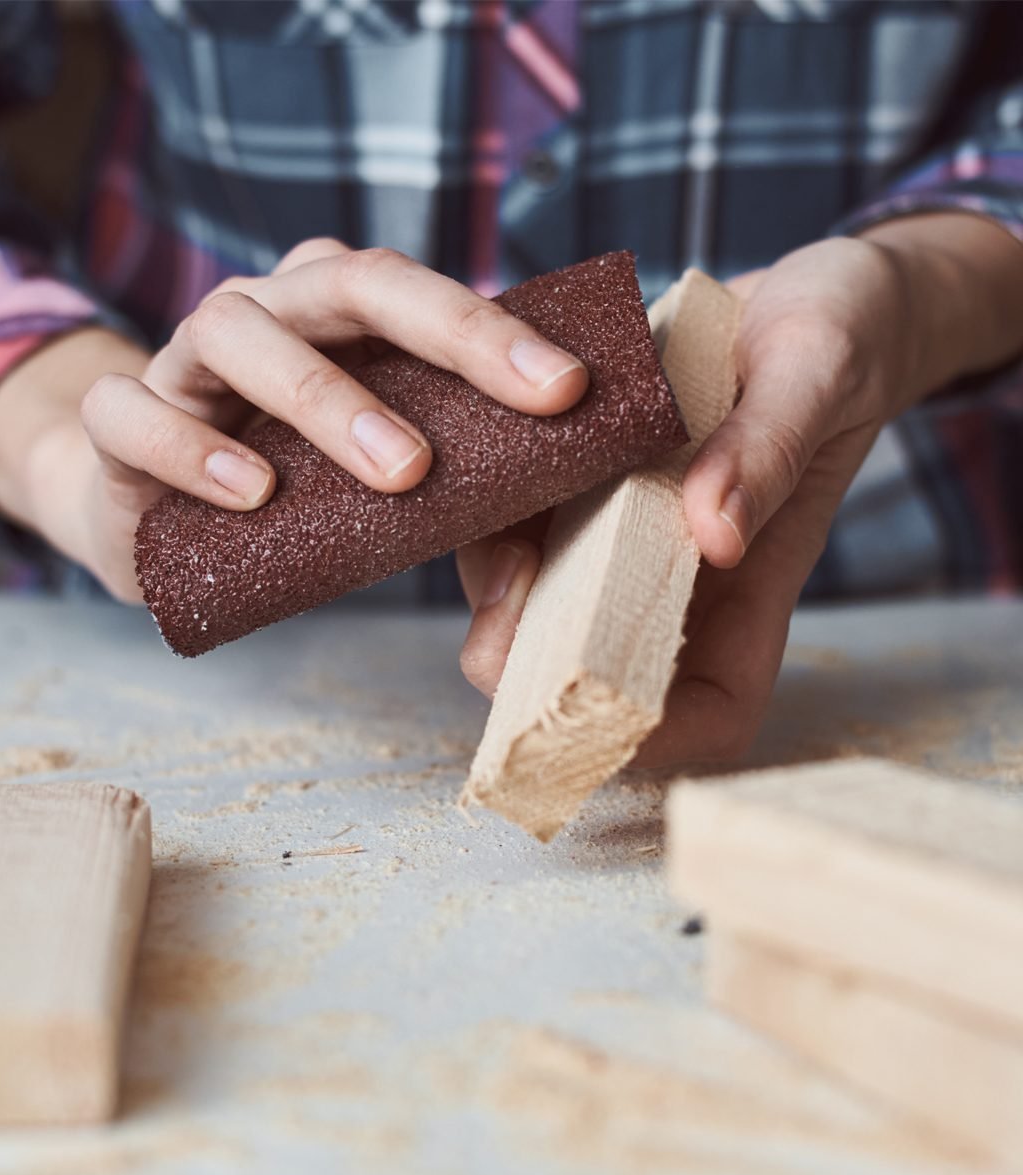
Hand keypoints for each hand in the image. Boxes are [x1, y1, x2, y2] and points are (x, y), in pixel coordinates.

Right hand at [0, 238, 587, 599]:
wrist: (150, 519)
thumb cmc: (285, 498)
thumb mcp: (375, 494)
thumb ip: (450, 514)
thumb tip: (535, 576)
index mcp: (334, 316)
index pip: (417, 293)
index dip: (492, 331)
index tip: (568, 389)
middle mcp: (265, 314)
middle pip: (346, 281)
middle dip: (444, 336)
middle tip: (521, 403)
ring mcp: (184, 359)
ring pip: (237, 331)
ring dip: (325, 396)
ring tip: (398, 473)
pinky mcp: (119, 421)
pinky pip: (134, 413)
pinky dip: (190, 445)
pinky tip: (252, 492)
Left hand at [458, 215, 1022, 765]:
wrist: (800, 290)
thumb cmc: (838, 336)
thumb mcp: (815, 373)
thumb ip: (768, 449)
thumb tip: (714, 533)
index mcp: (750, 583)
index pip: (710, 709)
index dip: (655, 740)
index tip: (594, 711)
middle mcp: (676, 574)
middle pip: (599, 668)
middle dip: (534, 667)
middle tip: (497, 622)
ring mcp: (624, 533)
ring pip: (541, 596)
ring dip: (497, 580)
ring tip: (487, 513)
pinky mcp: (585, 486)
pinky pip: (521, 518)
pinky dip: (490, 506)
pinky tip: (481, 459)